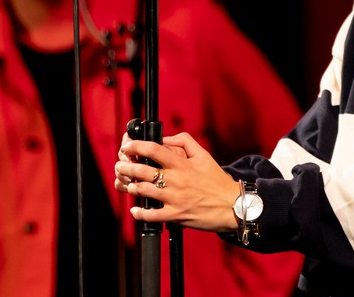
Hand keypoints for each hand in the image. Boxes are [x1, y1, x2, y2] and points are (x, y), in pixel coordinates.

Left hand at [114, 132, 240, 232]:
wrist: (233, 205)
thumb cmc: (217, 180)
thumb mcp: (203, 154)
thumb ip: (184, 141)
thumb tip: (165, 138)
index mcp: (181, 164)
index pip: (154, 149)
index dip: (136, 146)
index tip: (127, 147)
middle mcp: (175, 180)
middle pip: (143, 170)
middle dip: (126, 167)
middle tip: (120, 165)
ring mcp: (174, 198)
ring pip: (144, 191)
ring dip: (131, 187)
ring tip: (127, 184)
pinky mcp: (176, 215)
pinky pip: (152, 215)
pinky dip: (140, 213)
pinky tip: (135, 210)